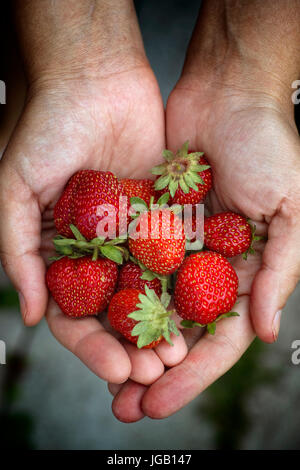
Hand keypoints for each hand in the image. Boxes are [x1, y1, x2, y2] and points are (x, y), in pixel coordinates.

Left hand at [109, 0, 299, 420]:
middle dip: (153, 371)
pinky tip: (91, 321)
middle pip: (180, 333)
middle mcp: (211, 269)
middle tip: (123, 407)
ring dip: (127, 343)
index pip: (220, 338)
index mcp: (248, 273)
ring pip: (150, 307)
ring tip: (103, 379)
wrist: (227, 93)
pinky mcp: (151, 224)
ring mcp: (179, 248)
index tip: (158, 402)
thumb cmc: (269, 147)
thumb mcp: (289, 209)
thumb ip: (280, 272)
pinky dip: (113, 293)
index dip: (192, 374)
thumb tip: (262, 335)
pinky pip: (129, 264)